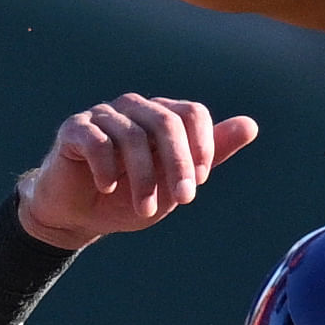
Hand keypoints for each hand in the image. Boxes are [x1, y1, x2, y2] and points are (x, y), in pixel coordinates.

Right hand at [14, 93, 259, 251]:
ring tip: (145, 209)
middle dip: (178, 164)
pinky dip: (106, 169)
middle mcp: (134, 108)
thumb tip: (251, 125)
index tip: (198, 183)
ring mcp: (102, 115)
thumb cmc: (128, 197)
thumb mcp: (174, 183)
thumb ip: (209, 155)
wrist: (78, 217)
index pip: (191, 113)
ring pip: (132, 135)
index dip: (201, 146)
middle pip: (166, 121)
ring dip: (143, 178)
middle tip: (183, 200)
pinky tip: (107, 188)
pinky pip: (97, 141)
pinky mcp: (74, 129)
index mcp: (160, 116)